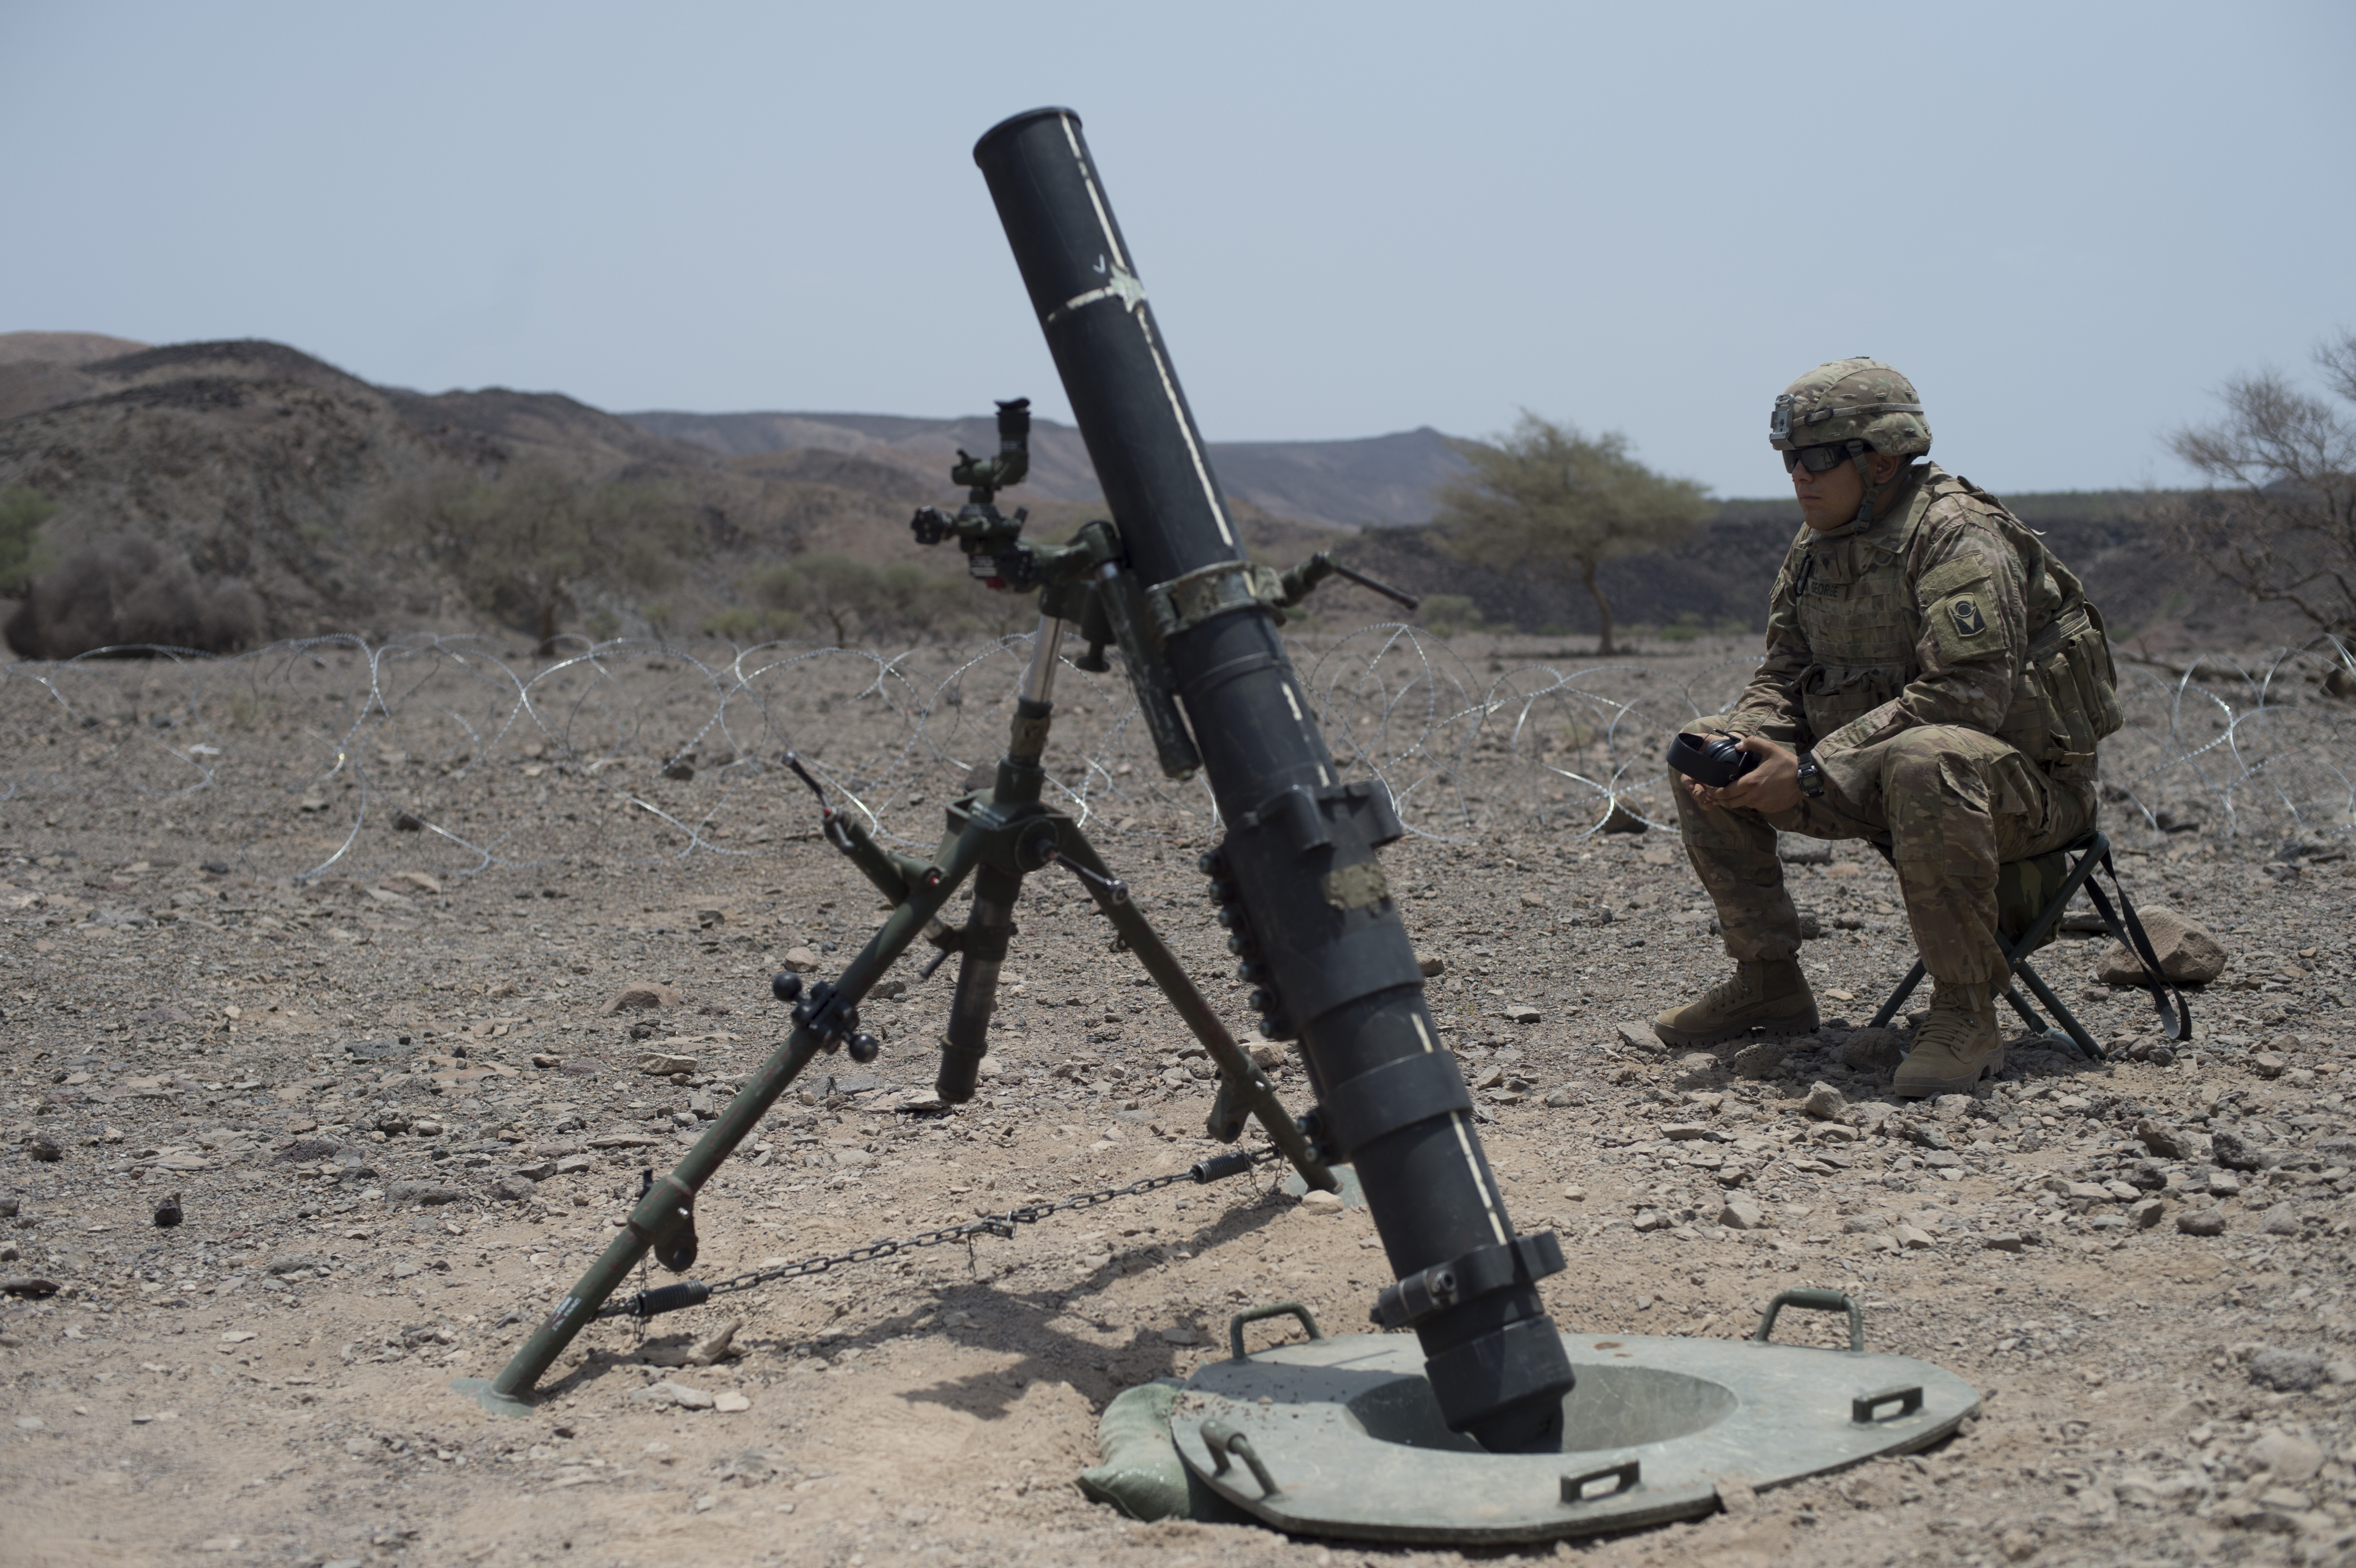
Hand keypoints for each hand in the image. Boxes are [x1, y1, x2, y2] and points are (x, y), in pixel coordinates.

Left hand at [1682, 735, 1803, 815]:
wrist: (1806, 778)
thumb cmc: (1787, 763)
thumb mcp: (1769, 749)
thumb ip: (1752, 743)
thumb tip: (1738, 745)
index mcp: (1751, 782)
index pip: (1727, 792)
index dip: (1716, 793)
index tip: (1710, 791)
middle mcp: (1755, 796)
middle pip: (1731, 803)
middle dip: (1721, 801)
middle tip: (1715, 797)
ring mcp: (1763, 804)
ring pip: (1743, 805)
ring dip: (1736, 802)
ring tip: (1732, 795)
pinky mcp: (1771, 809)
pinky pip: (1757, 807)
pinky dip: (1751, 802)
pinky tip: (1753, 795)